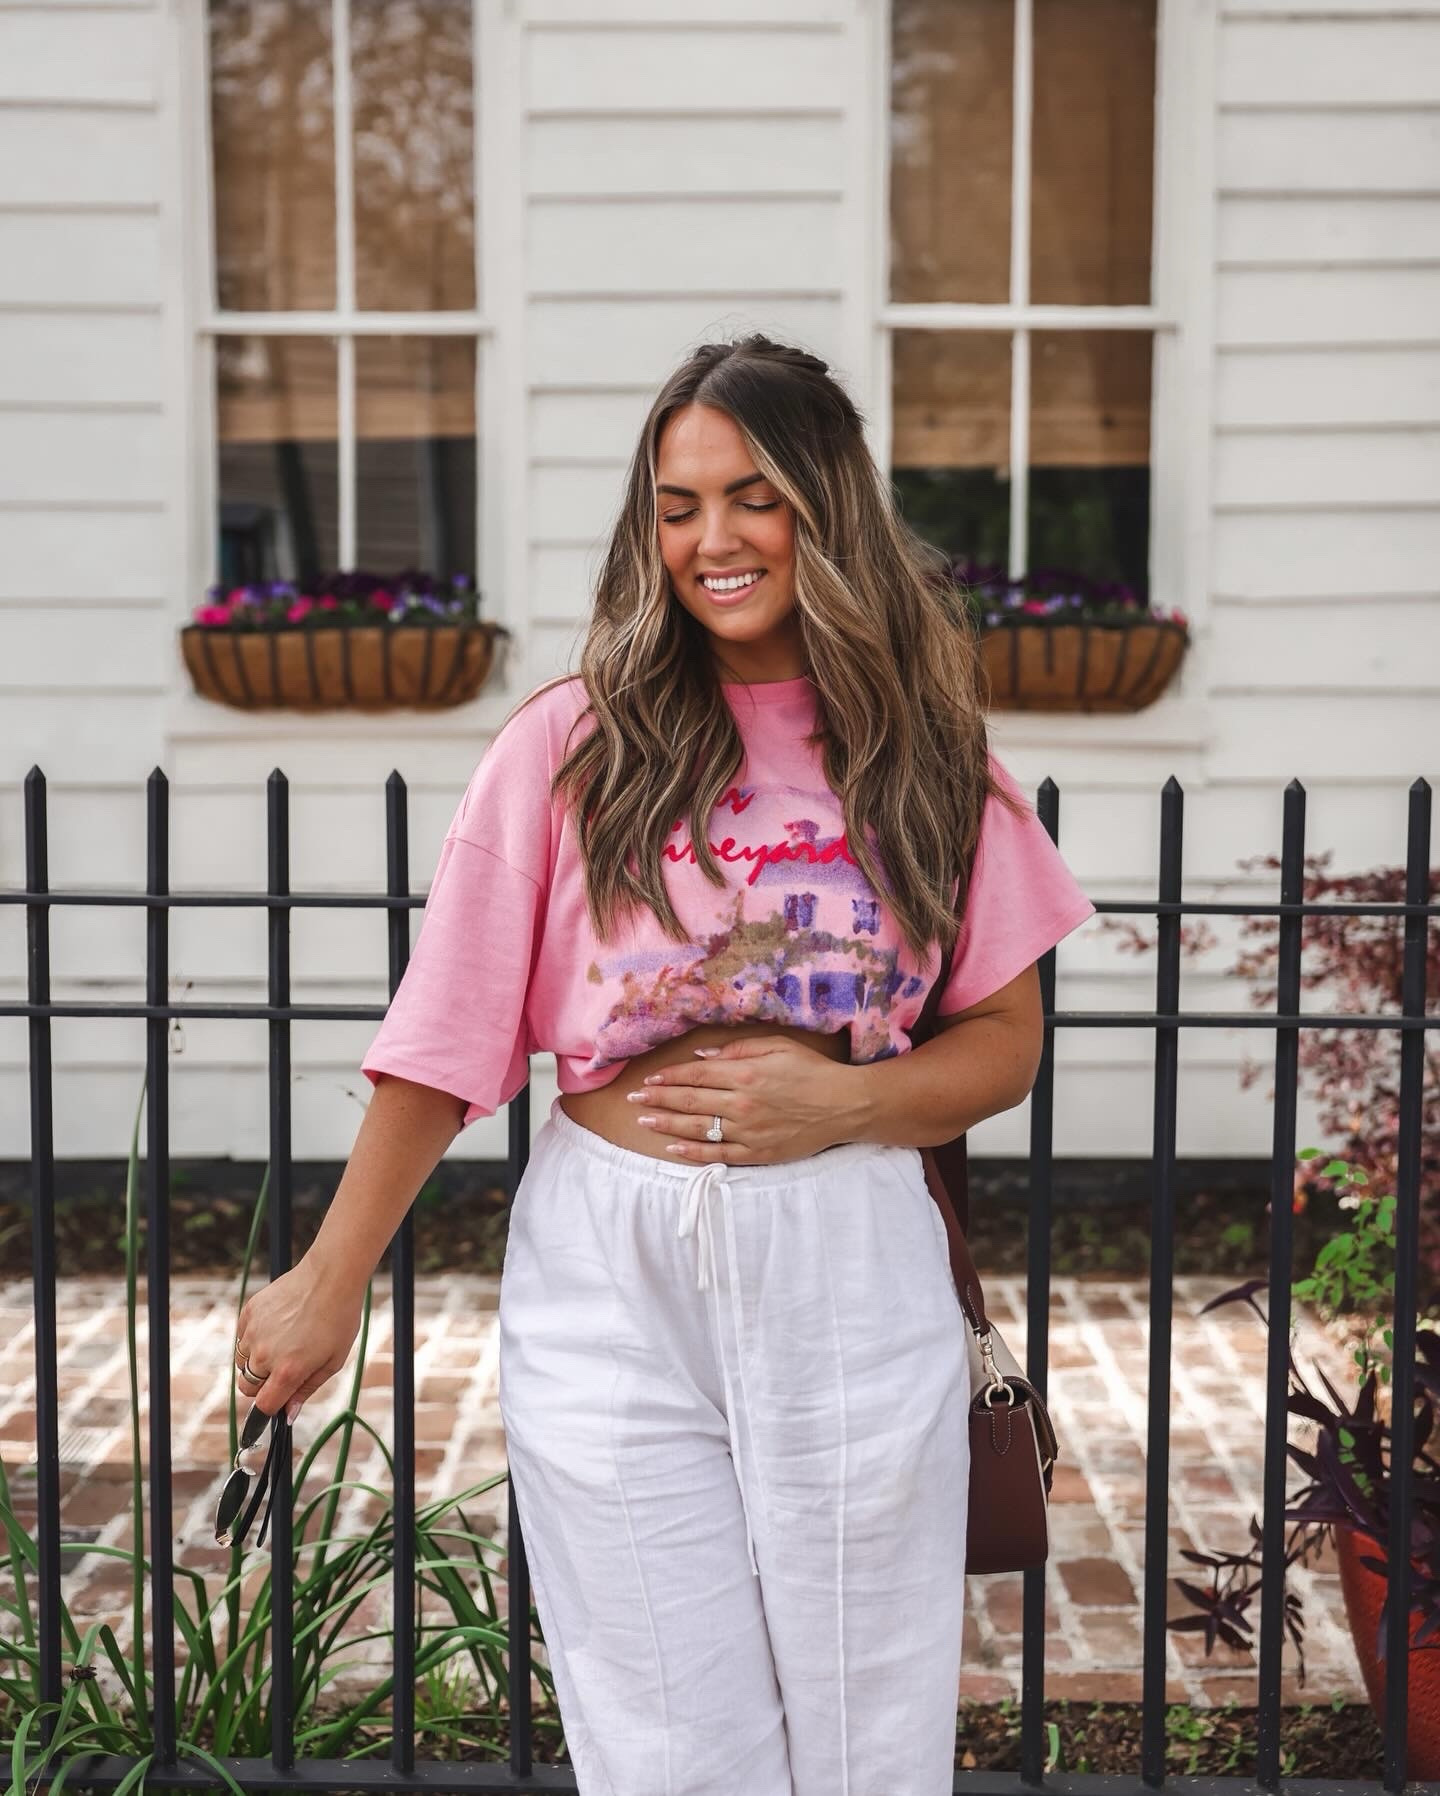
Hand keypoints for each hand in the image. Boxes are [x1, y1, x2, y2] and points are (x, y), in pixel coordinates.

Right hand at [233, 1257, 363, 1422]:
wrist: (330, 1277)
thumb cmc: (338, 1318)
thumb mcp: (333, 1361)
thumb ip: (306, 1390)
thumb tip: (287, 1415)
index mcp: (288, 1371)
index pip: (263, 1405)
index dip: (270, 1408)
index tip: (277, 1402)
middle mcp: (265, 1354)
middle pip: (248, 1387)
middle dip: (263, 1385)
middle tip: (286, 1367)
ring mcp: (254, 1332)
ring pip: (243, 1363)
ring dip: (257, 1361)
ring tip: (284, 1342)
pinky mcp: (249, 1312)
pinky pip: (242, 1337)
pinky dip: (254, 1338)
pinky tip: (277, 1326)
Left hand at [626, 1036, 863, 1163]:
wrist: (845, 1106)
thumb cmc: (813, 1072)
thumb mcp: (778, 1047)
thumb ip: (737, 1051)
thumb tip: (701, 1057)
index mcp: (745, 1074)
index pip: (695, 1075)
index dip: (669, 1077)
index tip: (649, 1079)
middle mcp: (741, 1104)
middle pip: (689, 1100)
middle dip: (657, 1099)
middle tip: (633, 1099)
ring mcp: (748, 1132)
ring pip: (697, 1129)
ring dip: (666, 1125)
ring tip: (643, 1121)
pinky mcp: (757, 1154)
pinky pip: (717, 1155)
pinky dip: (693, 1153)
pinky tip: (673, 1149)